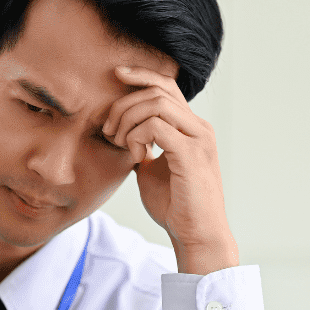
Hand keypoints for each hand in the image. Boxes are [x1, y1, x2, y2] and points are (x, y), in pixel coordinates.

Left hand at [102, 66, 238, 274]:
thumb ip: (144, 149)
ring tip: (120, 144)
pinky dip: (136, 137)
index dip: (141, 74)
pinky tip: (135, 156)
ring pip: (156, 104)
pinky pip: (155, 127)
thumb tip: (125, 137)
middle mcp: (200, 128)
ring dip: (128, 120)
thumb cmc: (176, 207)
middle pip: (159, 90)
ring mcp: (198, 140)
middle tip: (109, 129)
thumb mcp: (153, 171)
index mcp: (193, 129)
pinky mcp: (190, 155)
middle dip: (124, 103)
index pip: (167, 87)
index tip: (116, 74)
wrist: (196, 235)